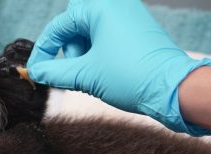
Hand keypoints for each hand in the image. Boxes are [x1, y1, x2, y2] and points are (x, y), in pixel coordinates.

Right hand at [27, 0, 210, 135]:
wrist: (173, 88)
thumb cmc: (132, 76)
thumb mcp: (86, 76)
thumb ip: (55, 72)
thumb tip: (36, 72)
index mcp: (100, 7)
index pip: (59, 26)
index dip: (44, 51)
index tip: (37, 70)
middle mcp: (115, 5)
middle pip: (75, 23)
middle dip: (69, 49)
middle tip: (74, 70)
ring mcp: (128, 16)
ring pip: (91, 30)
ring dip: (83, 52)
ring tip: (92, 75)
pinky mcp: (137, 29)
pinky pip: (107, 35)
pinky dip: (98, 52)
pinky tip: (104, 72)